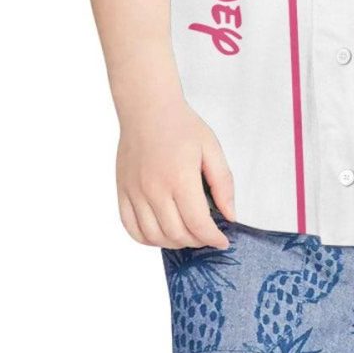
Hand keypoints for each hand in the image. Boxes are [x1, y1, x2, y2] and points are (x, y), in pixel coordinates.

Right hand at [116, 96, 235, 249]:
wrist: (148, 109)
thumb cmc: (181, 126)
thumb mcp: (211, 149)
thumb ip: (223, 184)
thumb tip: (230, 215)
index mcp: (180, 178)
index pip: (198, 223)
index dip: (213, 238)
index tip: (222, 241)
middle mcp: (154, 189)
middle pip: (177, 234)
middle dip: (197, 241)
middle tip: (207, 235)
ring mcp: (135, 192)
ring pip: (154, 236)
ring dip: (174, 243)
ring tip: (188, 235)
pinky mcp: (123, 192)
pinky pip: (132, 228)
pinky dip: (148, 239)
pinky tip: (162, 234)